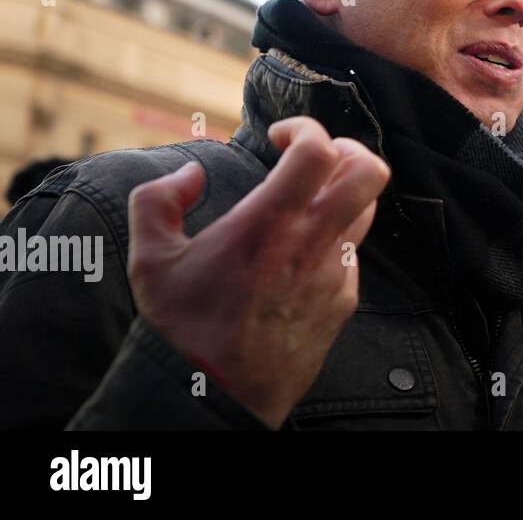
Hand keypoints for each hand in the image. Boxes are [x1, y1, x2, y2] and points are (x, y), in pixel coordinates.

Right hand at [126, 116, 389, 427]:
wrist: (214, 398)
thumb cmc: (182, 329)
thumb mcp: (149, 260)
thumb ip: (158, 201)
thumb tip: (189, 172)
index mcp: (268, 225)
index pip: (319, 151)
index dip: (306, 127)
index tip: (280, 135)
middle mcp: (312, 245)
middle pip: (369, 173)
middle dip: (349, 149)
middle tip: (317, 156)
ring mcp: (334, 274)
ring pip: (367, 211)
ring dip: (344, 193)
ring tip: (309, 199)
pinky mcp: (343, 301)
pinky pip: (354, 253)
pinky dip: (335, 238)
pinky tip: (301, 250)